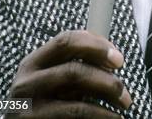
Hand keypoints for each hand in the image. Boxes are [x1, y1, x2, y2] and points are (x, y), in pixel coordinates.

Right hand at [5, 30, 131, 117]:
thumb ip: (72, 65)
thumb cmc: (42, 103)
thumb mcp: (50, 80)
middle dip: (106, 77)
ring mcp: (30, 107)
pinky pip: (76, 116)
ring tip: (123, 104)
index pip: (66, 41)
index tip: (118, 58)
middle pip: (74, 70)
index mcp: (33, 62)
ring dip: (107, 100)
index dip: (95, 45)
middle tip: (124, 88)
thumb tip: (111, 57)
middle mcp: (27, 82)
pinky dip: (100, 116)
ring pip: (78, 98)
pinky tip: (111, 117)